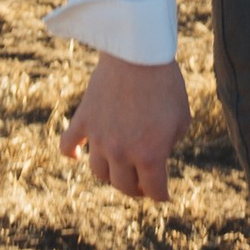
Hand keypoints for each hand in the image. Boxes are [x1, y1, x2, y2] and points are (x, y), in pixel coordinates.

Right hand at [61, 52, 189, 202]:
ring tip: (119, 168)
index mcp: (150, 155)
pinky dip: (71, 152)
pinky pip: (68, 144)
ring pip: (99, 171)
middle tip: (143, 183)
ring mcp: (99, 138)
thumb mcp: (181, 119)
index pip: (154, 190)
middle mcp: (121, 153)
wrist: (138, 54)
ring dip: (111, 174)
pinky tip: (76, 155)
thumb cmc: (167, 85)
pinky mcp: (84, 120)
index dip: (161, 196)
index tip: (164, 196)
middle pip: (124, 185)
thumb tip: (157, 153)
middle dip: (136, 188)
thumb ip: (169, 144)